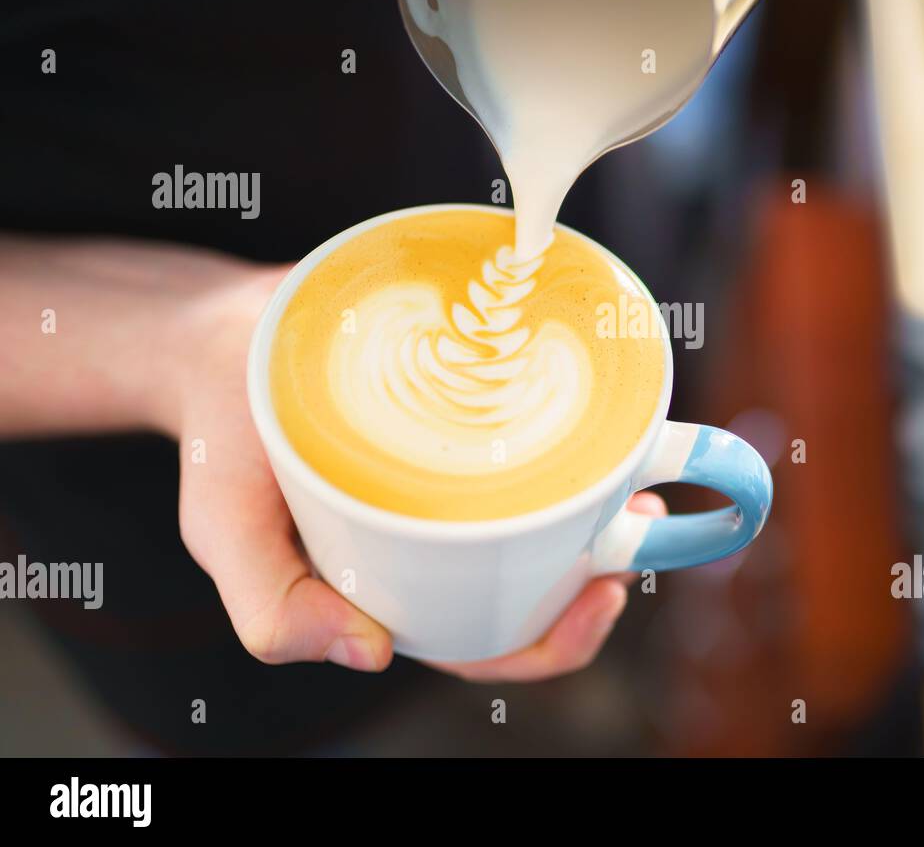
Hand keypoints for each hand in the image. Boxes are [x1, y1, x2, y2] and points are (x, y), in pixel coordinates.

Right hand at [172, 263, 657, 678]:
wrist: (219, 335)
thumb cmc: (224, 442)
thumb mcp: (222, 528)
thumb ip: (272, 607)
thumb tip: (369, 653)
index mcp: (394, 588)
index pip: (488, 642)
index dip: (556, 639)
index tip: (602, 592)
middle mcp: (438, 541)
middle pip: (535, 584)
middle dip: (600, 568)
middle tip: (641, 518)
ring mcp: (458, 481)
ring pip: (547, 518)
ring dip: (604, 507)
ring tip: (639, 476)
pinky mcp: (469, 419)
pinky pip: (533, 445)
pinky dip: (576, 443)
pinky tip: (603, 420)